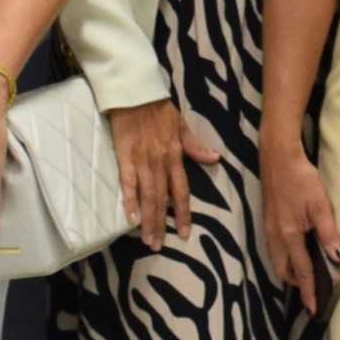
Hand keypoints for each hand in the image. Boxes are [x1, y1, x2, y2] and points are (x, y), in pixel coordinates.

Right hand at [110, 99, 216, 249]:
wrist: (135, 93)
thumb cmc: (158, 109)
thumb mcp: (181, 125)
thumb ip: (195, 146)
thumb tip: (215, 160)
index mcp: (175, 156)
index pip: (182, 191)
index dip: (183, 213)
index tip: (185, 233)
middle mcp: (160, 162)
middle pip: (163, 200)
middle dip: (162, 225)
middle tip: (159, 246)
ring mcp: (142, 161)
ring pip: (147, 196)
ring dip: (147, 220)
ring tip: (147, 240)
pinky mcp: (124, 157)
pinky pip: (128, 183)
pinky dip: (129, 201)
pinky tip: (130, 218)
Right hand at [260, 135, 339, 299]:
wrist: (278, 157)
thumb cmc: (301, 179)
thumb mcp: (321, 206)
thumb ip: (329, 234)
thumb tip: (338, 258)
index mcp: (289, 235)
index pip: (301, 271)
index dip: (309, 291)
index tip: (313, 309)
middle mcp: (275, 236)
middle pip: (283, 270)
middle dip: (297, 282)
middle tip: (314, 286)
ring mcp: (268, 229)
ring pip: (277, 260)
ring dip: (290, 270)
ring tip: (308, 271)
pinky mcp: (268, 221)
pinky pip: (275, 249)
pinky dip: (286, 257)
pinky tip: (297, 250)